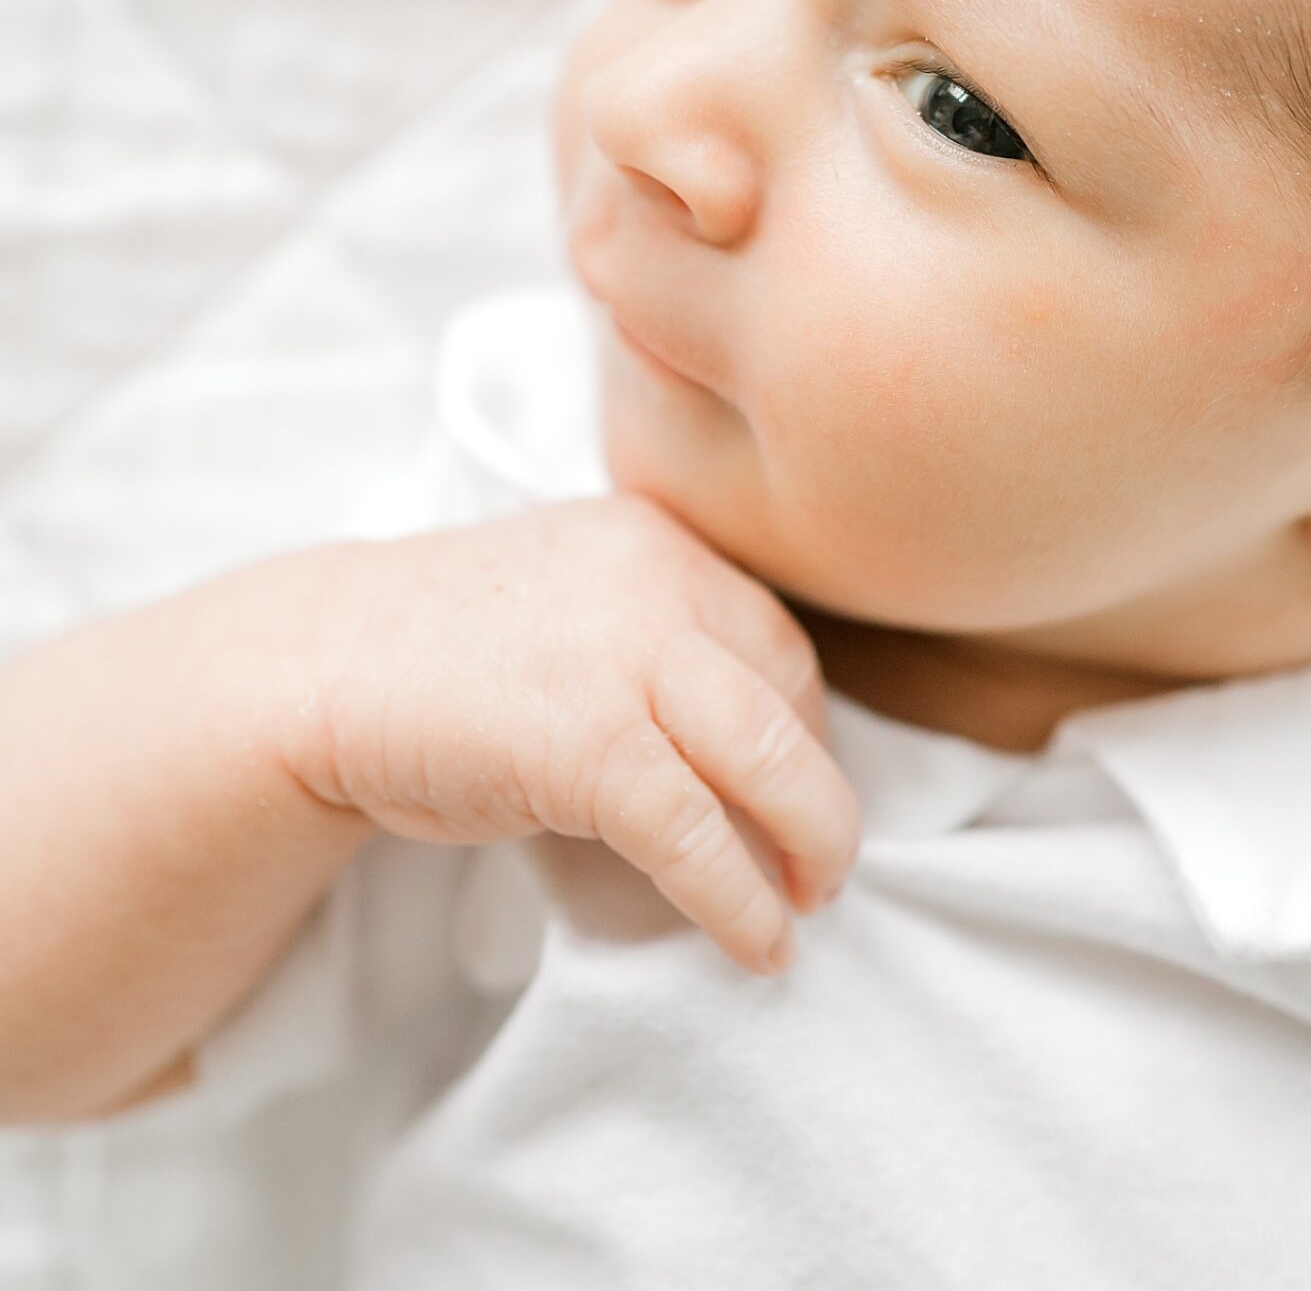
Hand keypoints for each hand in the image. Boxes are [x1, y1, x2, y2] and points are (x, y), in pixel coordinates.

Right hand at [285, 495, 861, 977]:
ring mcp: (624, 655)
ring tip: (807, 909)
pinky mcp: (587, 743)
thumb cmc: (443, 655)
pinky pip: (697, 833)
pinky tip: (757, 943)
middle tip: (823, 866)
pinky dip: (740, 899)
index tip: (793, 790)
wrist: (316, 668)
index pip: (773, 637)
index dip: (802, 726)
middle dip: (821, 791)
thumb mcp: (573, 602)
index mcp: (656, 538)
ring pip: (771, 759)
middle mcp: (656, 578)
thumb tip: (755, 745)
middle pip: (790, 693)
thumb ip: (656, 636)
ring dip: (812, 846)